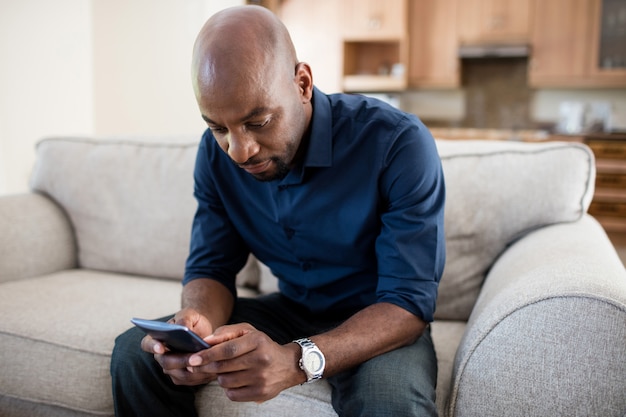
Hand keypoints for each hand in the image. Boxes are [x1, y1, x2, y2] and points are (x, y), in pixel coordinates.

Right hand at [140, 308, 216, 385]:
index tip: (161, 348)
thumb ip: (184, 319)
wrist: (203, 331)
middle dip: (181, 361)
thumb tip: (182, 327)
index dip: (152, 346)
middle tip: (194, 358)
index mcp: (157, 338)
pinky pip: (191, 380)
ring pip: (180, 374)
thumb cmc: (193, 321)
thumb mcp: (189, 314)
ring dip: (194, 370)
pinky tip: (213, 368)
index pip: (148, 344)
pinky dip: (202, 376)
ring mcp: (171, 369)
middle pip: (166, 362)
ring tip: (208, 362)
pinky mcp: (183, 377)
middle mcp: (161, 356)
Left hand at [186, 323, 303, 401]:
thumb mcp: (248, 332)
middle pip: (224, 366)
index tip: (192, 358)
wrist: (288, 365)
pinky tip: (233, 381)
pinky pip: (233, 394)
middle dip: (206, 366)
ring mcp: (262, 378)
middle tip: (195, 365)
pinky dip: (228, 388)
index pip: (228, 349)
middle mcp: (261, 359)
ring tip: (224, 370)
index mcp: (257, 341)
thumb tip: (206, 341)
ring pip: (226, 381)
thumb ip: (226, 332)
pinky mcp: (261, 393)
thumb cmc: (263, 346)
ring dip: (219, 377)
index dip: (208, 355)